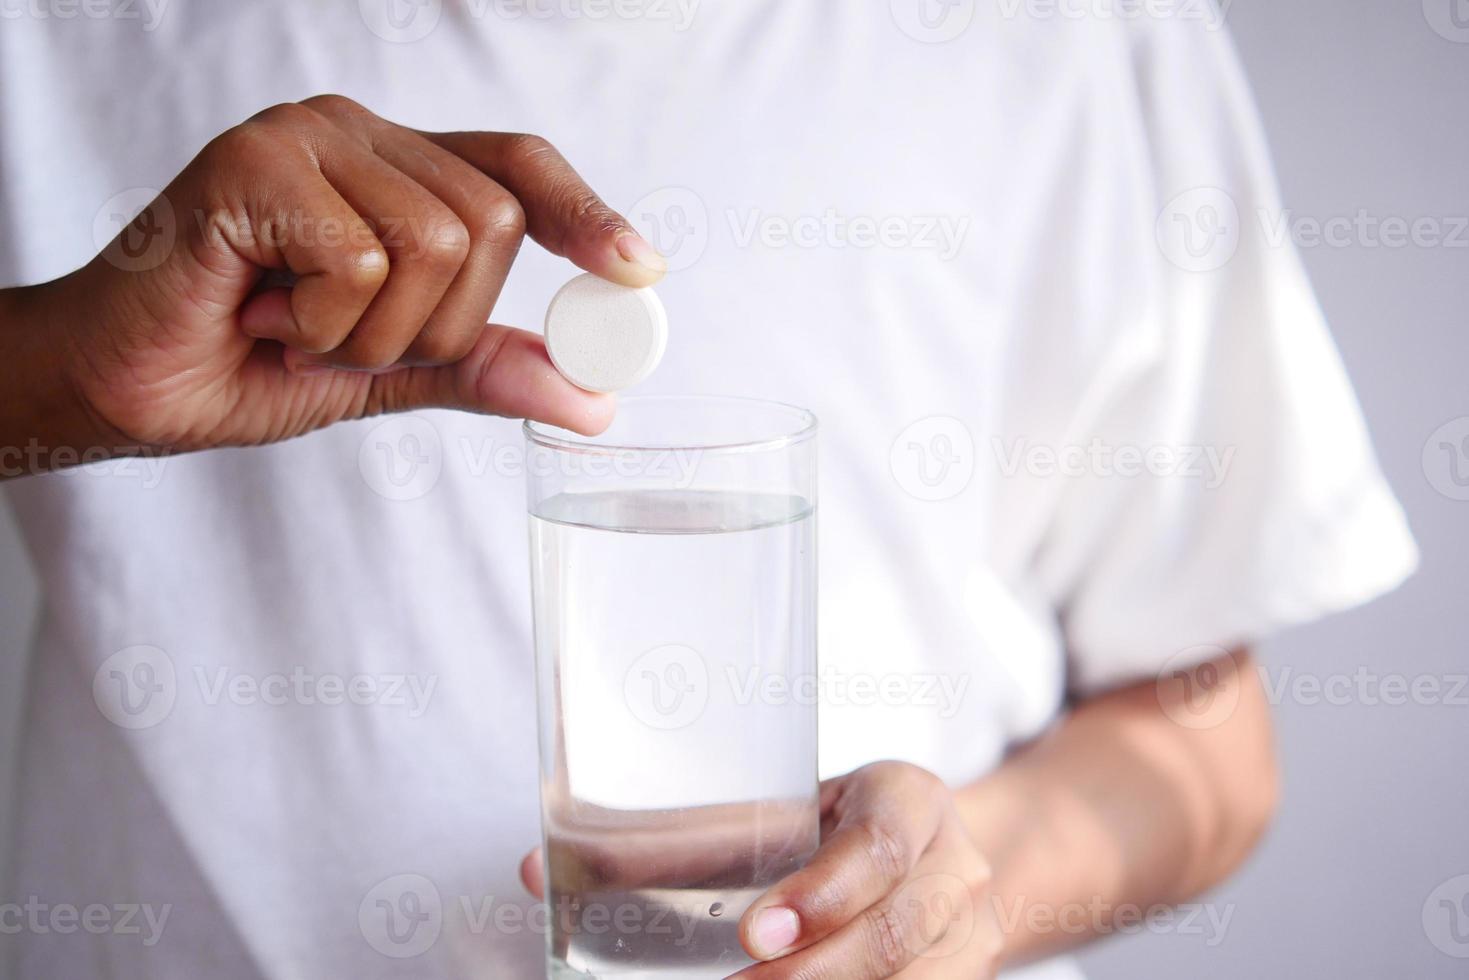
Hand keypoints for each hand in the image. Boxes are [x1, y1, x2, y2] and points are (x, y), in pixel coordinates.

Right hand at [16, 94, 664, 462]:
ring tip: (299, 333)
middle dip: (438, 325)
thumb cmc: (241, 362)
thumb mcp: (389, 373)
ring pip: (438, 241)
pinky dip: (322, 326)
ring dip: (375, 333)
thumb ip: (483, 369)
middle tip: (348, 346)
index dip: (584, 213)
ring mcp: (305, 137)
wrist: (119, 387)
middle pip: (494, 222)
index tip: (636, 268)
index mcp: (394, 171)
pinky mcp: (255, 162)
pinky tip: (262, 320)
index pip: (518, 166)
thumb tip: (592, 398)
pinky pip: (362, 260)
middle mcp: (357, 136)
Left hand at [732, 762, 1002, 977]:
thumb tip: (648, 865)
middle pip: (892, 930)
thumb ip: (769, 835)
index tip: (756, 934)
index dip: (818, 897)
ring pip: (908, 979)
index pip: (876, 849)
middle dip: (811, 971)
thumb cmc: (854, 827)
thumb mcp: (818, 807)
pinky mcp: (976, 973)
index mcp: (914, 798)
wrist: (937, 852)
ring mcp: (975, 927)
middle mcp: (958, 861)